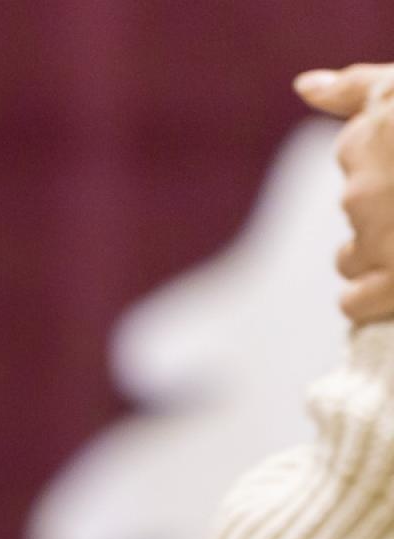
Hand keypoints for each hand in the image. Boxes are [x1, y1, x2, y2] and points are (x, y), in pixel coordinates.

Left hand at [296, 63, 393, 322]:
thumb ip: (359, 88)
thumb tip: (303, 86)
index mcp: (369, 141)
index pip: (355, 154)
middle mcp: (362, 194)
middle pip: (356, 209)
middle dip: (389, 209)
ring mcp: (379, 242)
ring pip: (349, 257)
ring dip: (378, 254)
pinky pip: (354, 302)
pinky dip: (371, 299)